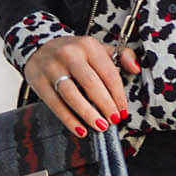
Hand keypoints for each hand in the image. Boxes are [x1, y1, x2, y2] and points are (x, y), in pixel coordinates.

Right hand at [24, 36, 138, 136]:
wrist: (38, 46)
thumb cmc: (75, 52)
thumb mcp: (98, 48)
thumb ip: (122, 55)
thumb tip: (136, 68)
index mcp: (88, 45)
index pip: (108, 73)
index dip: (118, 95)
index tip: (123, 111)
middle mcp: (69, 54)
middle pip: (91, 84)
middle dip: (105, 105)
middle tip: (113, 120)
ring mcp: (52, 68)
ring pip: (72, 95)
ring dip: (88, 114)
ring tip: (100, 126)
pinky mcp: (39, 81)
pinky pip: (55, 104)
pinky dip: (69, 120)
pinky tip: (80, 129)